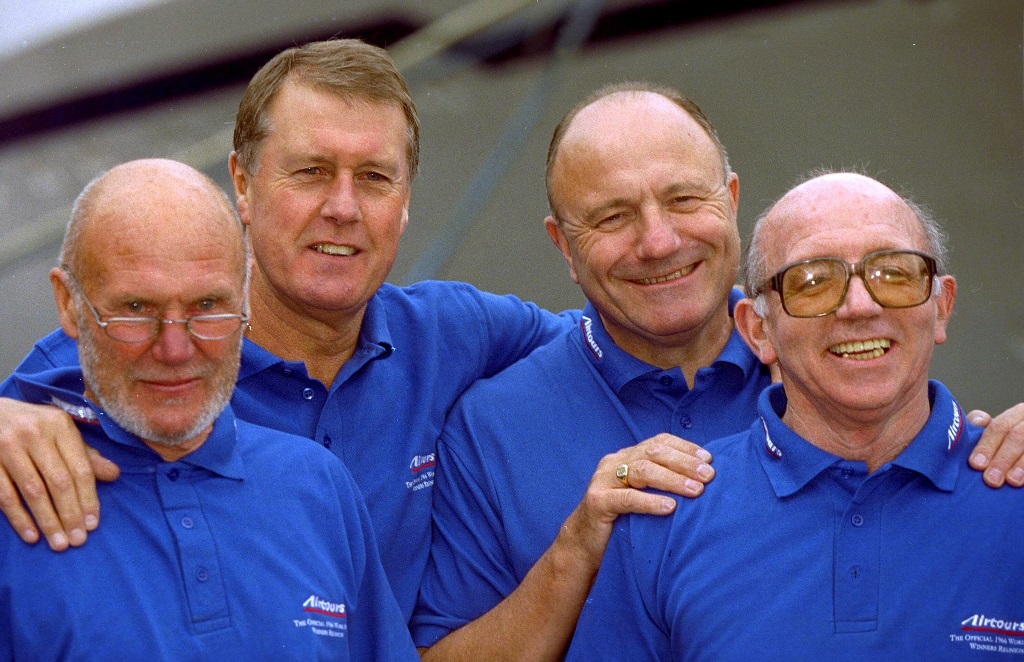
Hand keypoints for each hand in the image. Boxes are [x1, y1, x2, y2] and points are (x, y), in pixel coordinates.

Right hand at [0, 398, 119, 549]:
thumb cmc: (34, 426)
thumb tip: (115, 475)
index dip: (88, 498)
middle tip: (78, 540)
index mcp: (59, 425)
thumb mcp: (61, 432)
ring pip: (33, 491)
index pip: (80, 468)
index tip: (93, 524)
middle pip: (58, 481)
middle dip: (70, 514)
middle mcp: (35, 434)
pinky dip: (19, 518)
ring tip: (59, 543)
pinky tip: (31, 536)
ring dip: (47, 521)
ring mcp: (8, 447)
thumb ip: (86, 454)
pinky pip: (6, 495)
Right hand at [574, 433, 712, 541]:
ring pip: (641, 471)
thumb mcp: (642, 495)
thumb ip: (661, 483)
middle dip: (684, 462)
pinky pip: (627, 499)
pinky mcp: (597, 502)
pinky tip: (670, 507)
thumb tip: (703, 480)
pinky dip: (650, 501)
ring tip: (696, 490)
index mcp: (626, 457)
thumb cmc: (621, 521)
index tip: (709, 458)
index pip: (658, 442)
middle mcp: (614, 463)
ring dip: (673, 479)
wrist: (584, 545)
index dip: (684, 447)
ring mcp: (603, 480)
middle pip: (653, 453)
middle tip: (709, 475)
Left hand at [968, 404, 1023, 487]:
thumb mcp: (999, 432)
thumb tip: (977, 421)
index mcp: (1019, 413)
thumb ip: (985, 426)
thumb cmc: (1010, 443)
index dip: (987, 445)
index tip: (976, 464)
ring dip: (1022, 465)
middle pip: (1018, 437)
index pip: (1000, 426)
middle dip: (1003, 459)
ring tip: (1012, 481)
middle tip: (991, 479)